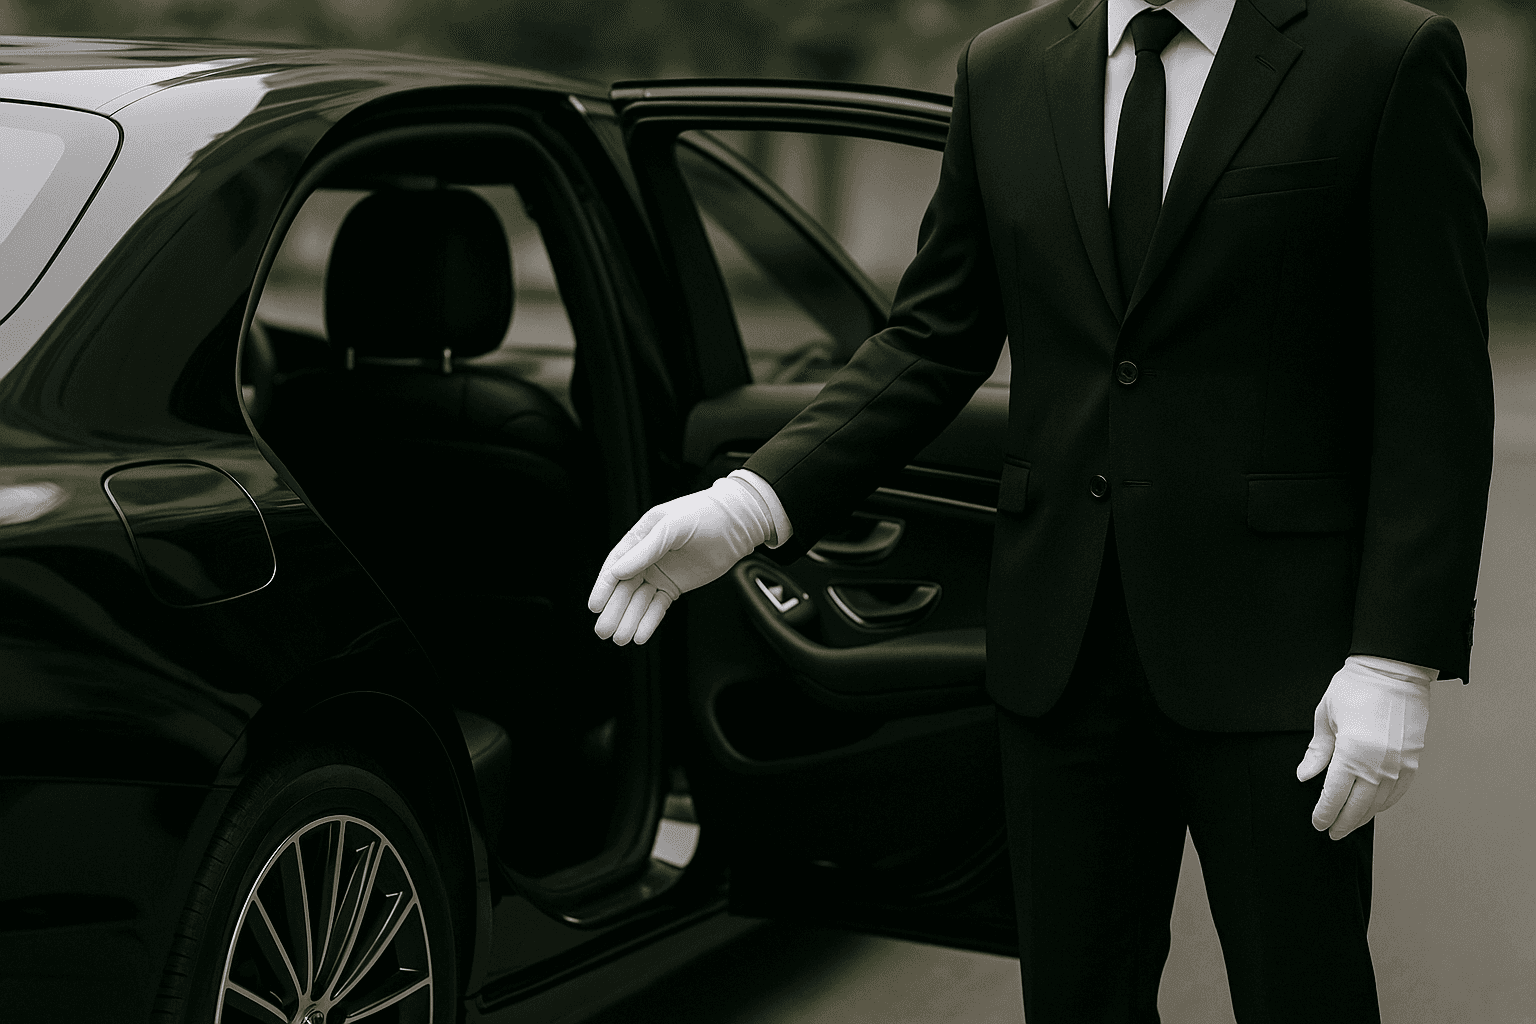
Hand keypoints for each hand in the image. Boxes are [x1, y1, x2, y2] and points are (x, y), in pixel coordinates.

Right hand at [588, 475, 770, 645]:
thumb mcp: (671, 527)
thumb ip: (645, 549)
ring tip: (621, 639)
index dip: (604, 587)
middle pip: (624, 588)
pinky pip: (658, 607)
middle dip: (614, 611)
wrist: (736, 523)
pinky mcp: (675, 586)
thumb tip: (618, 571)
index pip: (616, 565)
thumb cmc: (703, 514)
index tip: (595, 606)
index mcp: (640, 538)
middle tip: (603, 631)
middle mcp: (646, 557)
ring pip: (640, 601)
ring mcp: (660, 573)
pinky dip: (649, 621)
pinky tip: (640, 635)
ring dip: (629, 620)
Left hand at [1296, 656, 1432, 839]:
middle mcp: (1379, 764)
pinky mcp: (1414, 760)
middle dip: (1343, 822)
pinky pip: (1399, 792)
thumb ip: (1317, 751)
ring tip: (1350, 823)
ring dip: (1363, 816)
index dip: (1325, 813)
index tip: (1318, 823)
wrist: (1395, 670)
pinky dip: (1384, 803)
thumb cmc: (1356, 688)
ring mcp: (1400, 764)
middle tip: (1332, 832)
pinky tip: (1373, 807)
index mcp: (1352, 753)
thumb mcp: (1325, 716)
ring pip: (1380, 803)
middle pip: (1358, 806)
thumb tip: (1305, 775)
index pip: (1334, 795)